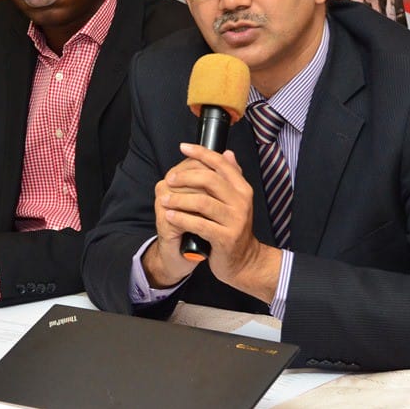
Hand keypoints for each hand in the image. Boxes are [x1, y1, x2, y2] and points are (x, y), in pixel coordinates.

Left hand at [144, 144, 280, 301]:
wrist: (244, 261)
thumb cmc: (233, 228)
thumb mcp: (235, 201)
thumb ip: (231, 177)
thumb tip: (227, 153)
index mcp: (243, 189)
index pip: (221, 164)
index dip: (201, 153)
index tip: (183, 147)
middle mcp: (242, 202)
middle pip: (210, 180)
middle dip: (185, 176)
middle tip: (170, 179)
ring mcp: (235, 221)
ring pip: (202, 202)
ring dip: (179, 199)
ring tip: (165, 199)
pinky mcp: (226, 238)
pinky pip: (199, 224)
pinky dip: (181, 218)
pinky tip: (169, 216)